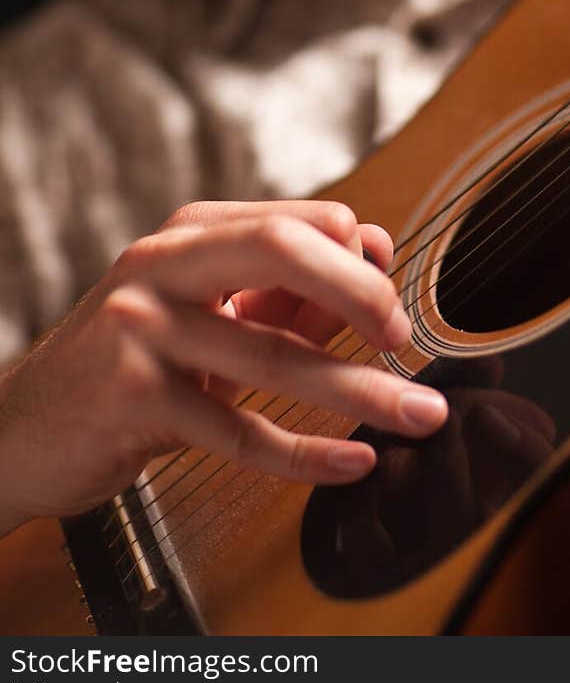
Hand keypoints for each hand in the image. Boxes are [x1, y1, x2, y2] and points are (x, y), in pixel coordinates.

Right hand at [0, 199, 447, 535]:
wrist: (21, 430)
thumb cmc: (128, 365)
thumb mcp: (206, 314)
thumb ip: (284, 292)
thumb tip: (375, 261)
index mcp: (192, 234)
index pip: (298, 221)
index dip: (358, 259)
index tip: (394, 300)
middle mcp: (164, 267)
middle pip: (284, 252)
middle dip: (362, 295)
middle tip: (406, 340)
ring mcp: (143, 329)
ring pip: (272, 355)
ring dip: (360, 390)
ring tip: (416, 412)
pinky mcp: (134, 398)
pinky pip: (239, 430)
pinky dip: (305, 453)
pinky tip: (351, 461)